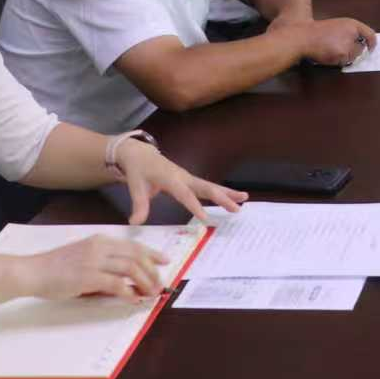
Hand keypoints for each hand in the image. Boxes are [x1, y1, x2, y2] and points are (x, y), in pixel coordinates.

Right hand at [17, 234, 170, 304]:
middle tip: (159, 284)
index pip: (133, 246)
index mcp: (100, 241)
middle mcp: (100, 247)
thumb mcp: (83, 257)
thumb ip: (104, 264)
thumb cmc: (55, 268)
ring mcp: (94, 261)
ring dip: (144, 282)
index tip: (164, 261)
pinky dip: (129, 292)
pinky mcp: (88, 277)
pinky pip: (116, 284)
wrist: (32, 271)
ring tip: (150, 293)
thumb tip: (127, 279)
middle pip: (136, 256)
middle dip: (152, 271)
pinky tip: (133, 299)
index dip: (152, 254)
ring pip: (131, 268)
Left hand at [115, 140, 246, 225]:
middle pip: (205, 187)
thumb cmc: (139, 171)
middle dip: (222, 197)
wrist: (142, 155)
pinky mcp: (191, 181)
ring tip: (244, 198)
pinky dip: (222, 192)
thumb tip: (135, 223)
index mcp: (170, 178)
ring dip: (227, 193)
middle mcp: (184, 177)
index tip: (205, 218)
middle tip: (236, 208)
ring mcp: (189, 178)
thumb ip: (138, 205)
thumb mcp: (135, 187)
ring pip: (211, 186)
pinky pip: (208, 187)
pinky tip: (234, 197)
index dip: (194, 206)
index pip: (184, 194)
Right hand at [296, 17, 376, 65]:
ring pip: (354, 56)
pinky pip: (345, 61)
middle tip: (340, 48)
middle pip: (361, 48)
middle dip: (354, 51)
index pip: (370, 34)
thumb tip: (362, 44)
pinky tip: (329, 54)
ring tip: (332, 49)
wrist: (305, 37)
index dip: (372, 42)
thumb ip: (350, 32)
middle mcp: (352, 33)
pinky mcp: (342, 54)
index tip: (371, 47)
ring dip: (346, 56)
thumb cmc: (318, 32)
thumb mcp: (337, 26)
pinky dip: (339, 61)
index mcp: (351, 24)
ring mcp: (348, 43)